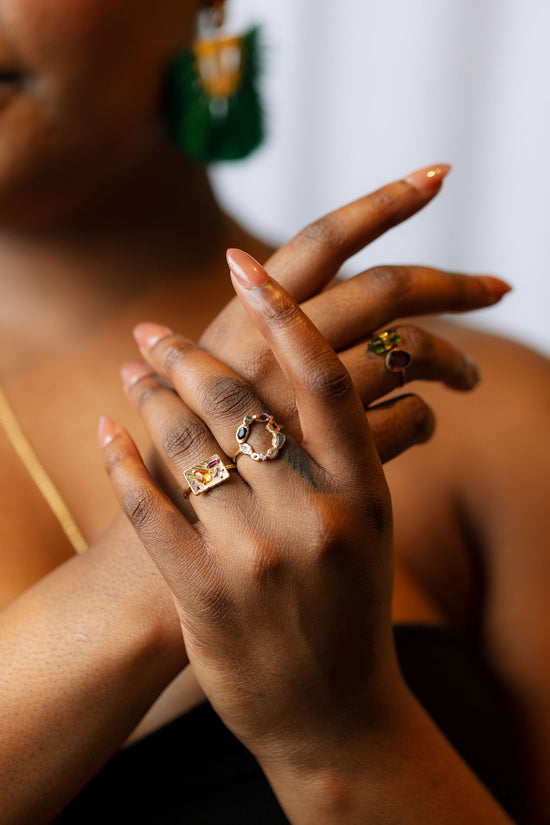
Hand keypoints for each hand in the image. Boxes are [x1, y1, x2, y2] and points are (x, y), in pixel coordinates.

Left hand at [100, 251, 399, 770]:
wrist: (333, 709)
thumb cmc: (350, 605)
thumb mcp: (371, 523)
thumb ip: (351, 450)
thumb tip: (323, 370)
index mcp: (364, 490)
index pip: (325, 379)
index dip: (284, 313)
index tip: (244, 263)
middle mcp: (315, 515)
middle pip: (239, 401)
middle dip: (187, 353)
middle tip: (153, 330)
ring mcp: (256, 555)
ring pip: (186, 443)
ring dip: (149, 394)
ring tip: (133, 369)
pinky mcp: (204, 592)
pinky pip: (149, 505)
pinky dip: (121, 457)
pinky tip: (108, 427)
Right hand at [200, 165, 510, 462]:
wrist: (177, 514)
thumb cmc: (194, 429)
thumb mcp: (212, 360)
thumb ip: (268, 326)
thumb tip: (324, 292)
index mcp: (249, 314)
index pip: (324, 238)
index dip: (384, 202)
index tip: (438, 174)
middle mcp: (281, 348)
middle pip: (385, 290)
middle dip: (453, 284)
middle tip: (498, 286)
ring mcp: (309, 403)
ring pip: (409, 353)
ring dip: (453, 360)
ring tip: (468, 375)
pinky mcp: (335, 459)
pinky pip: (409, 420)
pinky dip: (427, 415)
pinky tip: (426, 419)